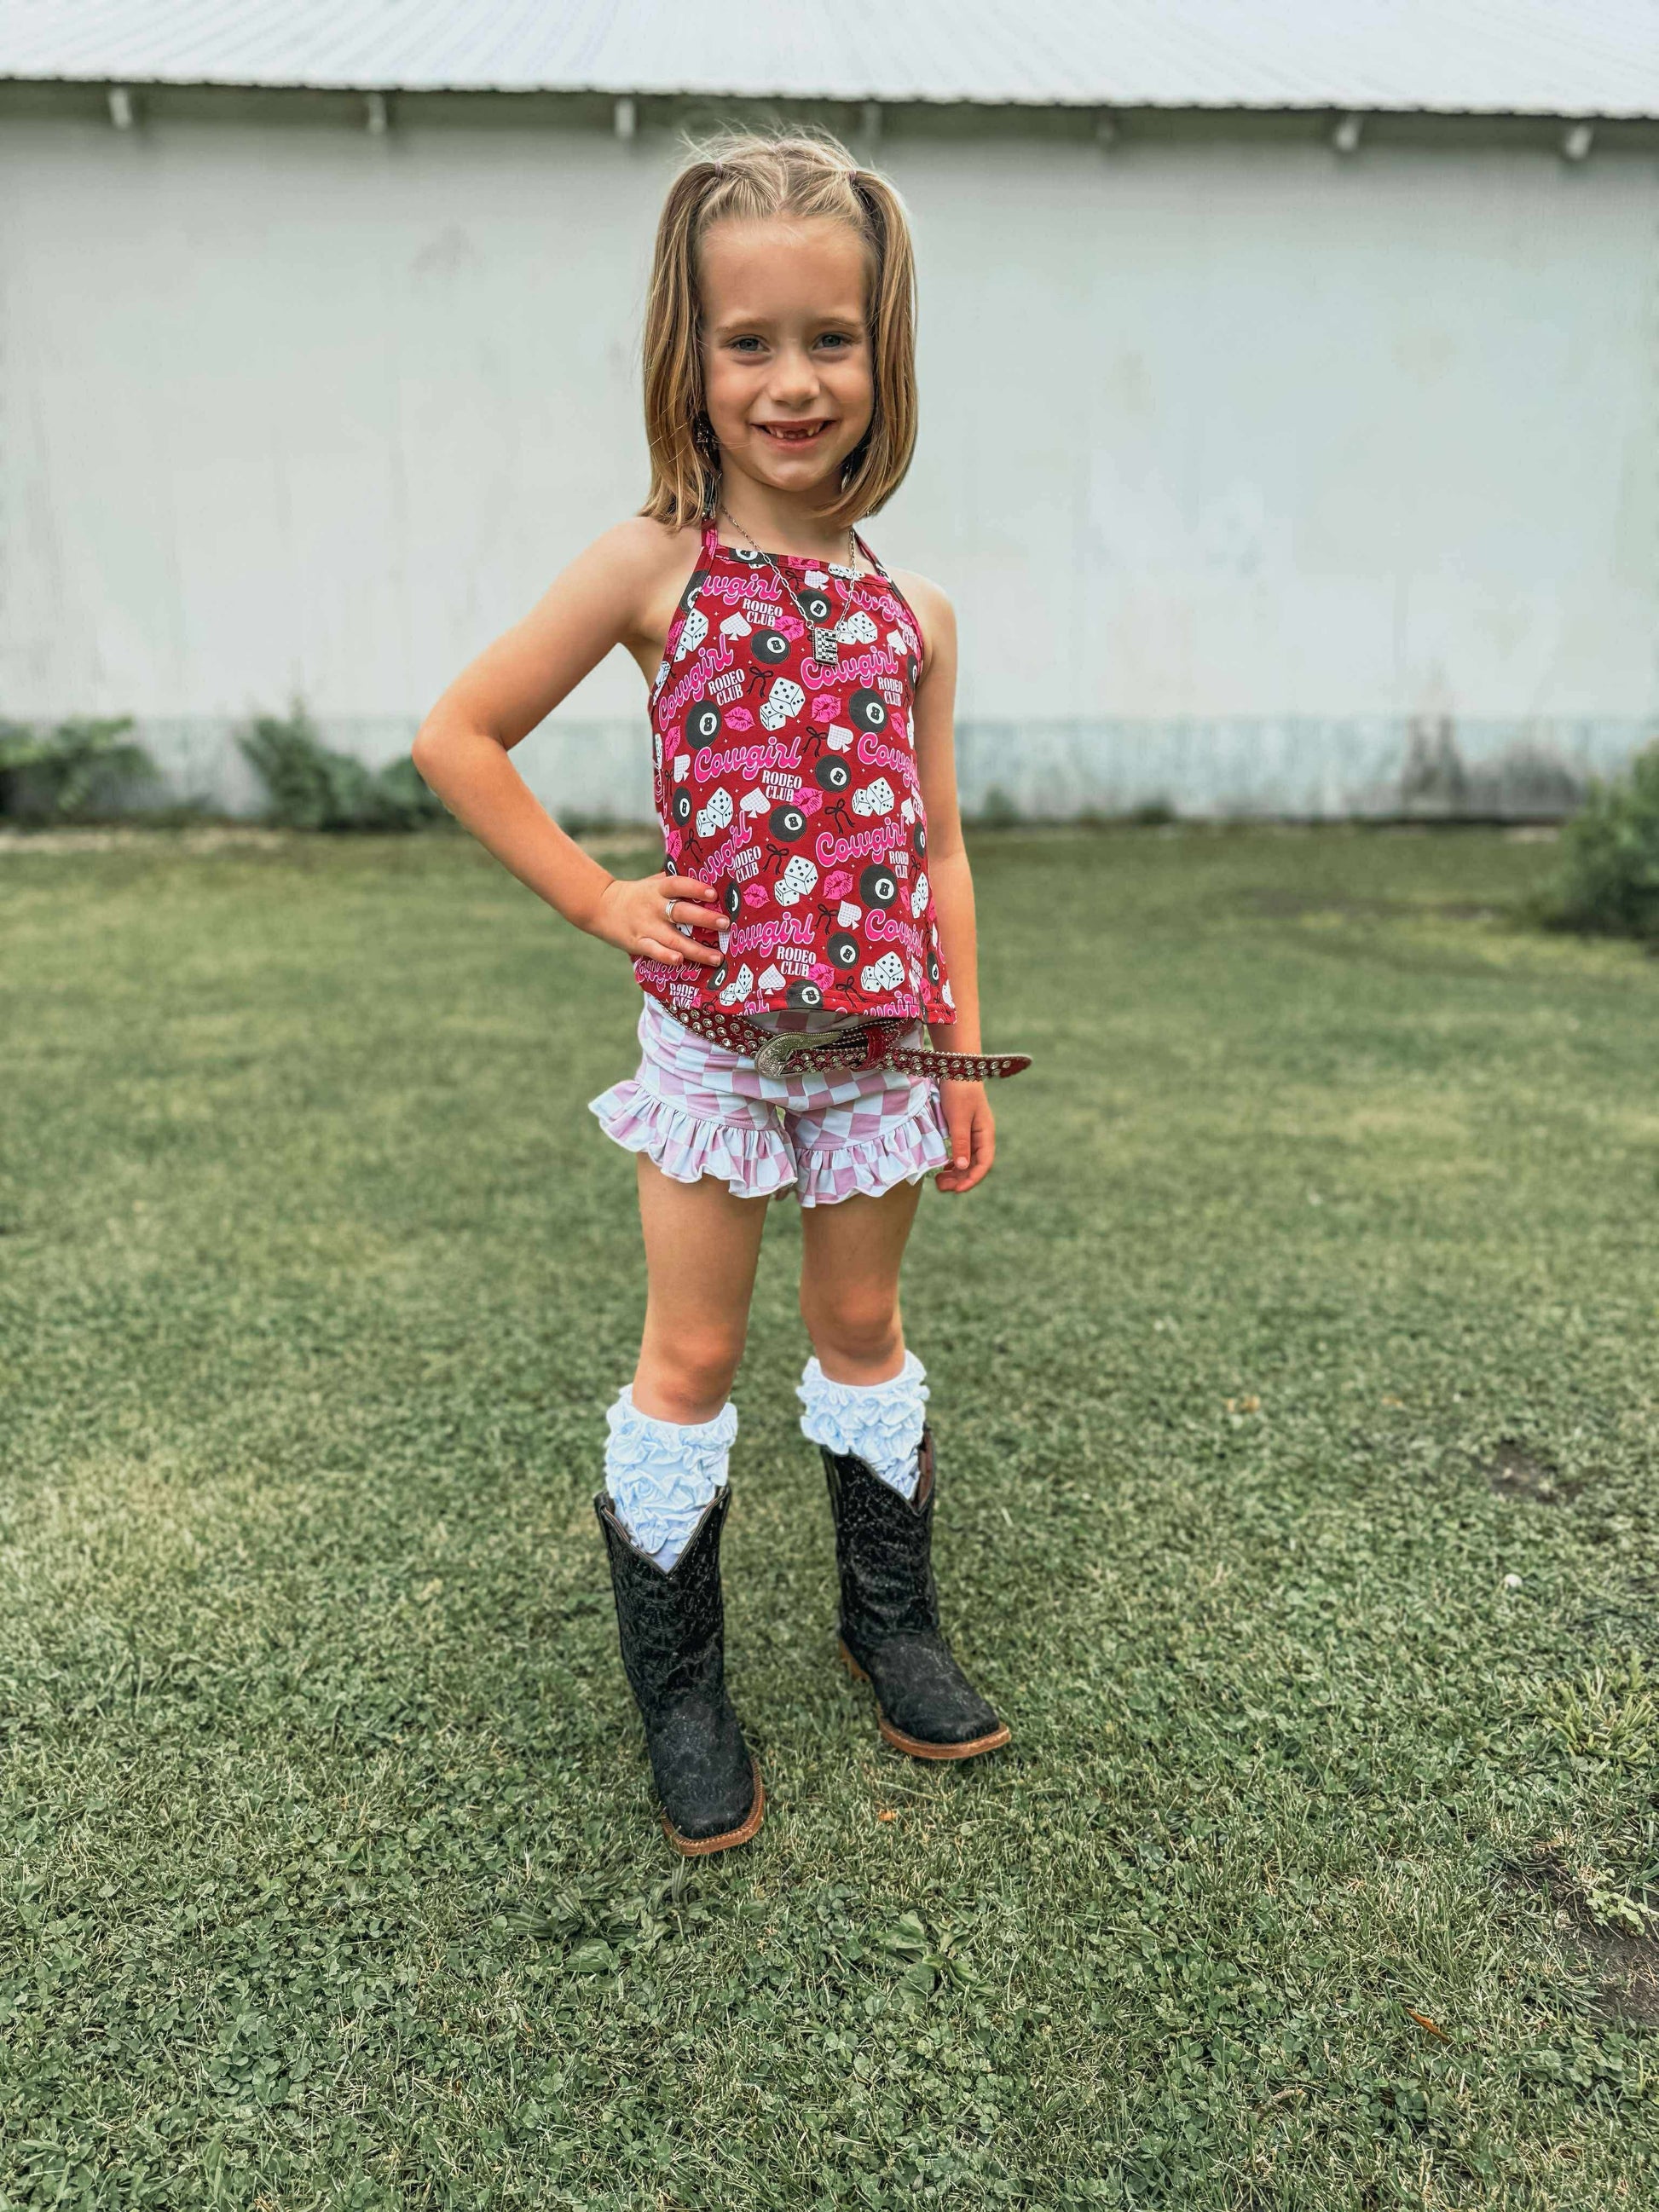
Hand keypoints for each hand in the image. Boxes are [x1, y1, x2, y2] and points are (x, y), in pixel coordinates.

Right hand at [589, 873, 727, 967]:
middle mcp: (654, 907)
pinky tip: (681, 962)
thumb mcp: (654, 883)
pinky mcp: (638, 943)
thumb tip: (709, 878)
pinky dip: (667, 957)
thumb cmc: (638, 894)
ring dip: (697, 950)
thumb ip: (676, 883)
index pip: (678, 885)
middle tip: (725, 924)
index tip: (713, 893)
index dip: (695, 888)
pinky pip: (654, 951)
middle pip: (681, 912)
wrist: (601, 906)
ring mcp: (646, 927)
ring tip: (718, 957)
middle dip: (705, 918)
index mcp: (658, 890)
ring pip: (674, 939)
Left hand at [935, 1080, 994, 1193]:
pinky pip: (959, 1151)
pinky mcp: (960, 1128)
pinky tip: (941, 1168)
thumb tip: (961, 1167)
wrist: (955, 1067)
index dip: (972, 1179)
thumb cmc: (959, 1091)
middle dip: (960, 1179)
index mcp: (985, 1133)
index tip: (957, 1190)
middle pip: (974, 1165)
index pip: (984, 1163)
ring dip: (955, 1173)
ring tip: (939, 1181)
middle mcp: (980, 1135)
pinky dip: (950, 1162)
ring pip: (966, 1160)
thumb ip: (960, 1142)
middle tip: (941, 1187)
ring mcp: (971, 1132)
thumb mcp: (958, 1118)